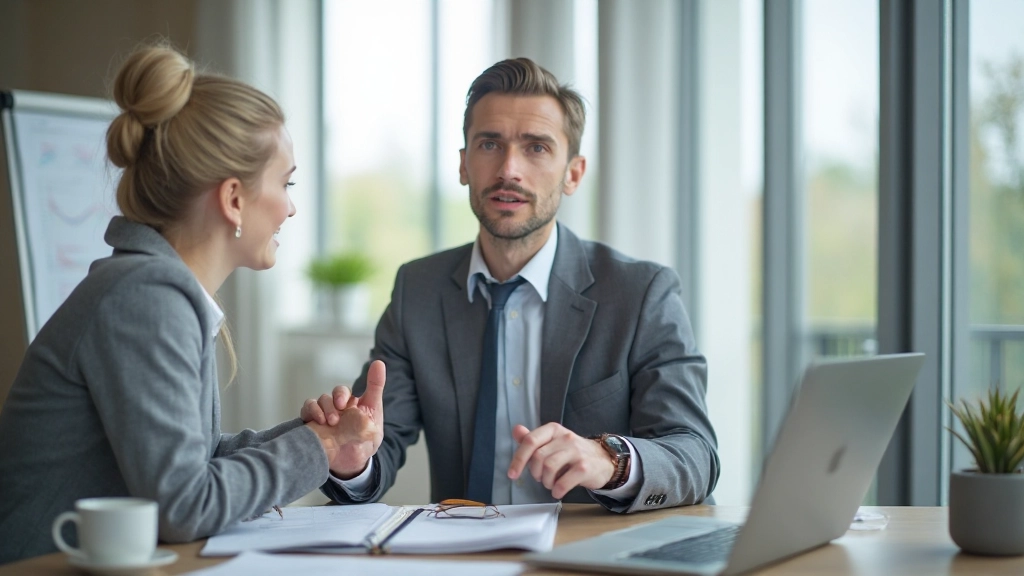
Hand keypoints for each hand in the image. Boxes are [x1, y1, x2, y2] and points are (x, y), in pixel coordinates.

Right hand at [305, 360, 386, 478]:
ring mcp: (325, 415)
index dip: (342, 393)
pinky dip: (311, 411)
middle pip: (334, 393)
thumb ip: (375, 390)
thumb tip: (378, 362)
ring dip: (325, 408)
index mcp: (355, 405)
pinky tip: (318, 422)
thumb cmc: (364, 442)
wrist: (350, 465)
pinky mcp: (313, 423)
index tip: (344, 403)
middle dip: (335, 398)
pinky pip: (307, 408)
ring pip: (321, 400)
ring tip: (331, 423)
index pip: (346, 391)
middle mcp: (339, 408)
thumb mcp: (375, 418)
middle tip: (338, 413)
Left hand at [507, 423, 614, 498]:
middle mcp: (565, 438)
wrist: (603, 459)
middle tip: (540, 478)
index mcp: (554, 430)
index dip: (518, 459)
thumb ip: (533, 439)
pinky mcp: (584, 468)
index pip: (530, 441)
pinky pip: (563, 482)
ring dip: (545, 482)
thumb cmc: (573, 452)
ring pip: (549, 468)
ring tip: (550, 483)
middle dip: (535, 473)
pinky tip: (558, 491)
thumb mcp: (553, 442)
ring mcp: (576, 452)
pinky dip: (556, 490)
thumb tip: (516, 430)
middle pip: (538, 457)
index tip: (512, 474)